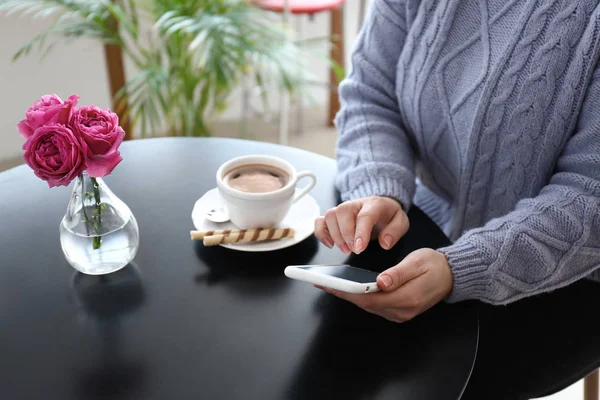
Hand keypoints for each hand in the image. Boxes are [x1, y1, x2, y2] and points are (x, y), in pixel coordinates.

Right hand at [314, 196, 407, 253]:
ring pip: (330, 215)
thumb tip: (385, 243)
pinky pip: (320, 220)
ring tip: (346, 249)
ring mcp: (342, 209)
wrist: (381, 206)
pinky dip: (321, 233)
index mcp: (374, 204)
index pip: (365, 215)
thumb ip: (395, 232)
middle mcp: (355, 203)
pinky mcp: (334, 216)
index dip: (360, 232)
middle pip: (342, 212)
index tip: (359, 248)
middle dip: (346, 234)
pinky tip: (330, 243)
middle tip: (354, 249)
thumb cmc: (388, 215)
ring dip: (335, 235)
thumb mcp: (401, 222)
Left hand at [317, 248, 452, 322]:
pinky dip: (359, 297)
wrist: (452, 276)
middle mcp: (401, 310)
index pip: (369, 298)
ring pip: (368, 306)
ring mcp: (400, 313)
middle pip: (365, 304)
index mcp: (407, 298)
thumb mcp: (418, 262)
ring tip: (329, 283)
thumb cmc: (435, 265)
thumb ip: (398, 273)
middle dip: (342, 293)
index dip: (347, 291)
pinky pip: (374, 306)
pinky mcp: (398, 311)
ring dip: (349, 295)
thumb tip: (381, 282)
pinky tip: (348, 288)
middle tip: (321, 282)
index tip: (330, 284)